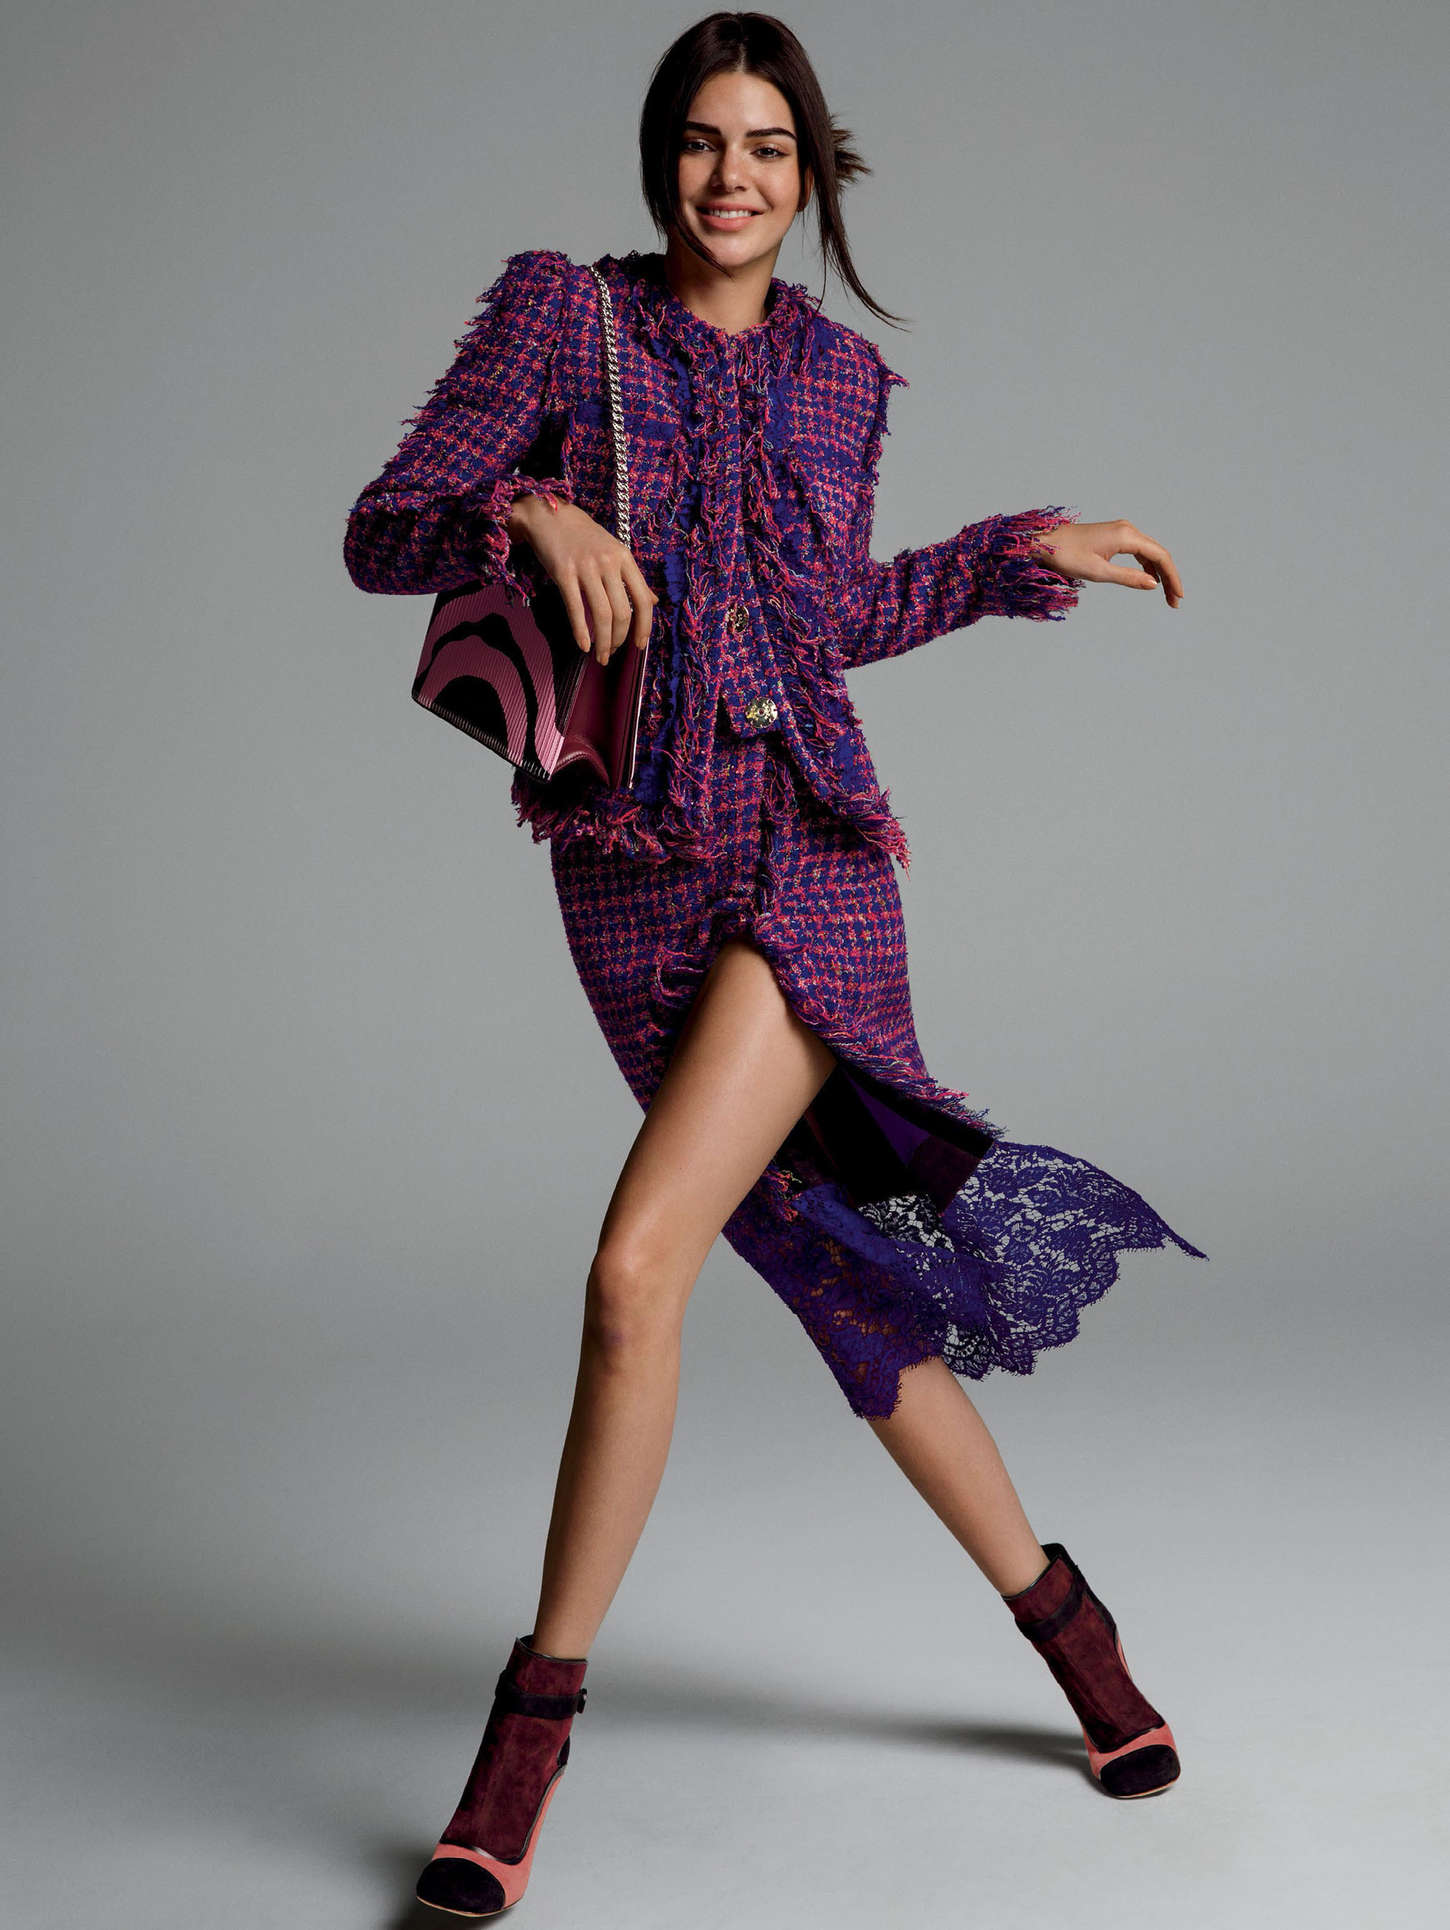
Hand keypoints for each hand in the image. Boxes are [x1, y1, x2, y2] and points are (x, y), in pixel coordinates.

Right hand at [505, 493, 657, 664]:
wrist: (549, 515)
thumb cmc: (584, 536)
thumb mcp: (614, 551)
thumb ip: (633, 577)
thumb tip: (653, 601)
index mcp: (624, 558)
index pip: (643, 600)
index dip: (644, 627)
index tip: (640, 645)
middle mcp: (608, 563)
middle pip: (622, 612)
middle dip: (620, 639)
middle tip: (614, 653)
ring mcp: (586, 567)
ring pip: (602, 614)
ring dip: (603, 642)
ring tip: (601, 655)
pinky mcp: (563, 573)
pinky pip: (575, 608)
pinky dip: (581, 632)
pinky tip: (583, 646)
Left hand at [1029, 519, 1183, 608]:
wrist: (1045, 541)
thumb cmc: (1066, 555)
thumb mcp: (1098, 572)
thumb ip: (1128, 578)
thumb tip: (1153, 584)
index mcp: (1126, 536)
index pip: (1160, 556)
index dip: (1172, 577)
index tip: (1178, 597)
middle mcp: (1127, 530)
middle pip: (1158, 554)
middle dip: (1169, 577)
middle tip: (1174, 601)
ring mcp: (1121, 531)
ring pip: (1150, 552)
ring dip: (1159, 573)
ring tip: (1165, 594)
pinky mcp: (1114, 536)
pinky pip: (1138, 551)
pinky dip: (1147, 566)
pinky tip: (1149, 579)